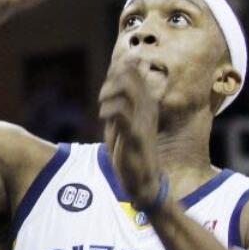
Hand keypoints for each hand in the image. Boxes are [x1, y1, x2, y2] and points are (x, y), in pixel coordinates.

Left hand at [99, 57, 162, 208]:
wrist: (143, 180)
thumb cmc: (130, 148)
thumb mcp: (123, 119)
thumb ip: (118, 98)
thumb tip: (111, 80)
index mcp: (145, 101)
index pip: (133, 70)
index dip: (116, 69)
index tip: (107, 83)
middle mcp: (146, 107)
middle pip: (130, 74)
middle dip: (111, 78)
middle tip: (103, 95)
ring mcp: (142, 120)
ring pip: (127, 90)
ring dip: (108, 92)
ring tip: (102, 104)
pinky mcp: (135, 136)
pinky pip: (123, 113)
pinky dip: (109, 110)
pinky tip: (103, 116)